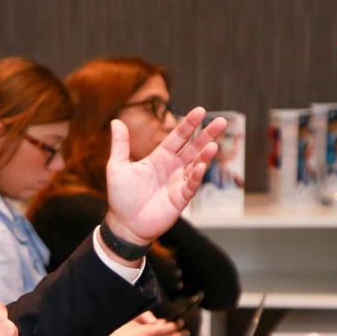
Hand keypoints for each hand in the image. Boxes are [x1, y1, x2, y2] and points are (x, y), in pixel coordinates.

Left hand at [104, 108, 226, 246]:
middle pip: (193, 147)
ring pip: (196, 165)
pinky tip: (199, 167)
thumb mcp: (117, 167)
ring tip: (214, 146)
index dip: (188, 125)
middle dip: (207, 135)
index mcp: (159, 158)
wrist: (124, 224)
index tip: (200, 111)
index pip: (177, 137)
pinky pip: (190, 186)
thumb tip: (116, 121)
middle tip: (221, 121)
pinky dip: (195, 177)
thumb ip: (120, 144)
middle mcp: (172, 168)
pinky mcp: (180, 199)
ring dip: (204, 156)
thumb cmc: (120, 197)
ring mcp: (178, 183)